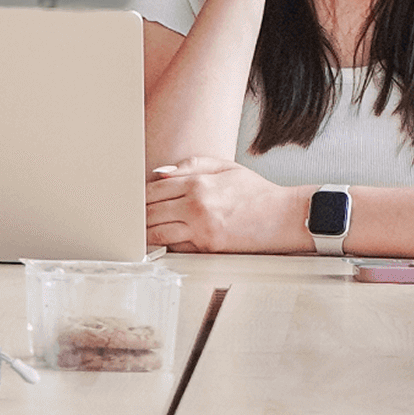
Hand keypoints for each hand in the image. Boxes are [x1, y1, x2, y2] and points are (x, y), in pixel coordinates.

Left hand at [146, 156, 310, 251]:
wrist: (286, 217)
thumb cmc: (256, 192)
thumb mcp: (225, 167)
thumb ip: (190, 166)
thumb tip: (158, 174)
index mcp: (197, 184)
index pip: (152, 191)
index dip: (137, 197)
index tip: (131, 199)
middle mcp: (195, 207)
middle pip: (149, 213)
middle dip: (137, 215)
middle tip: (127, 217)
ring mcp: (201, 230)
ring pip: (157, 233)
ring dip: (145, 233)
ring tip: (138, 231)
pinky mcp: (209, 248)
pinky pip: (177, 247)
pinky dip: (167, 244)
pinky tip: (162, 241)